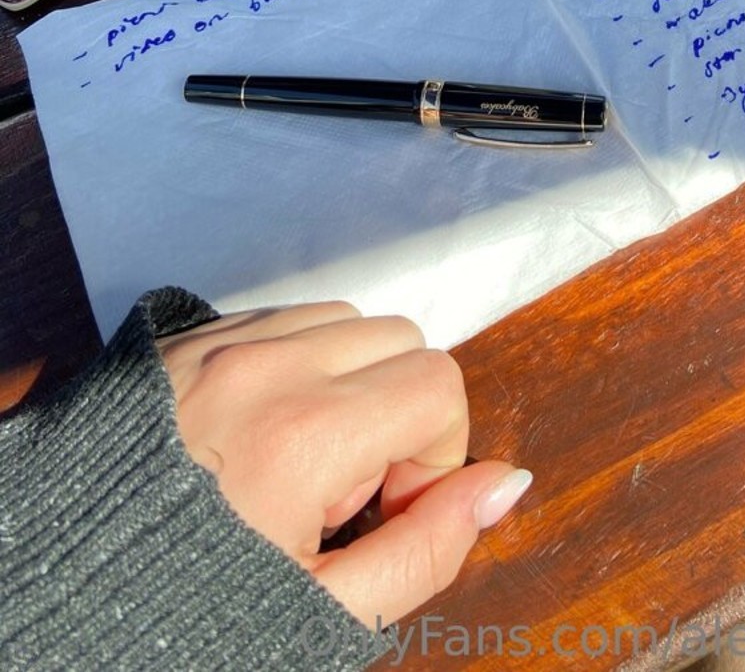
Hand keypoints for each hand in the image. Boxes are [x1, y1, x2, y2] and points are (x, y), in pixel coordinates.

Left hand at [157, 301, 531, 625]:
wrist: (54, 592)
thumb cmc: (188, 611)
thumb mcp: (320, 614)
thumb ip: (427, 551)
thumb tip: (507, 483)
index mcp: (306, 433)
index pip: (439, 384)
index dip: (431, 454)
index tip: (378, 508)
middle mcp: (268, 365)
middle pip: (401, 338)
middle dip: (395, 409)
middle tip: (337, 488)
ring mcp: (223, 339)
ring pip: (347, 319)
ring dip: (348, 378)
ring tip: (295, 459)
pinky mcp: (191, 333)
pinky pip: (286, 313)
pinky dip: (299, 358)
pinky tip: (261, 429)